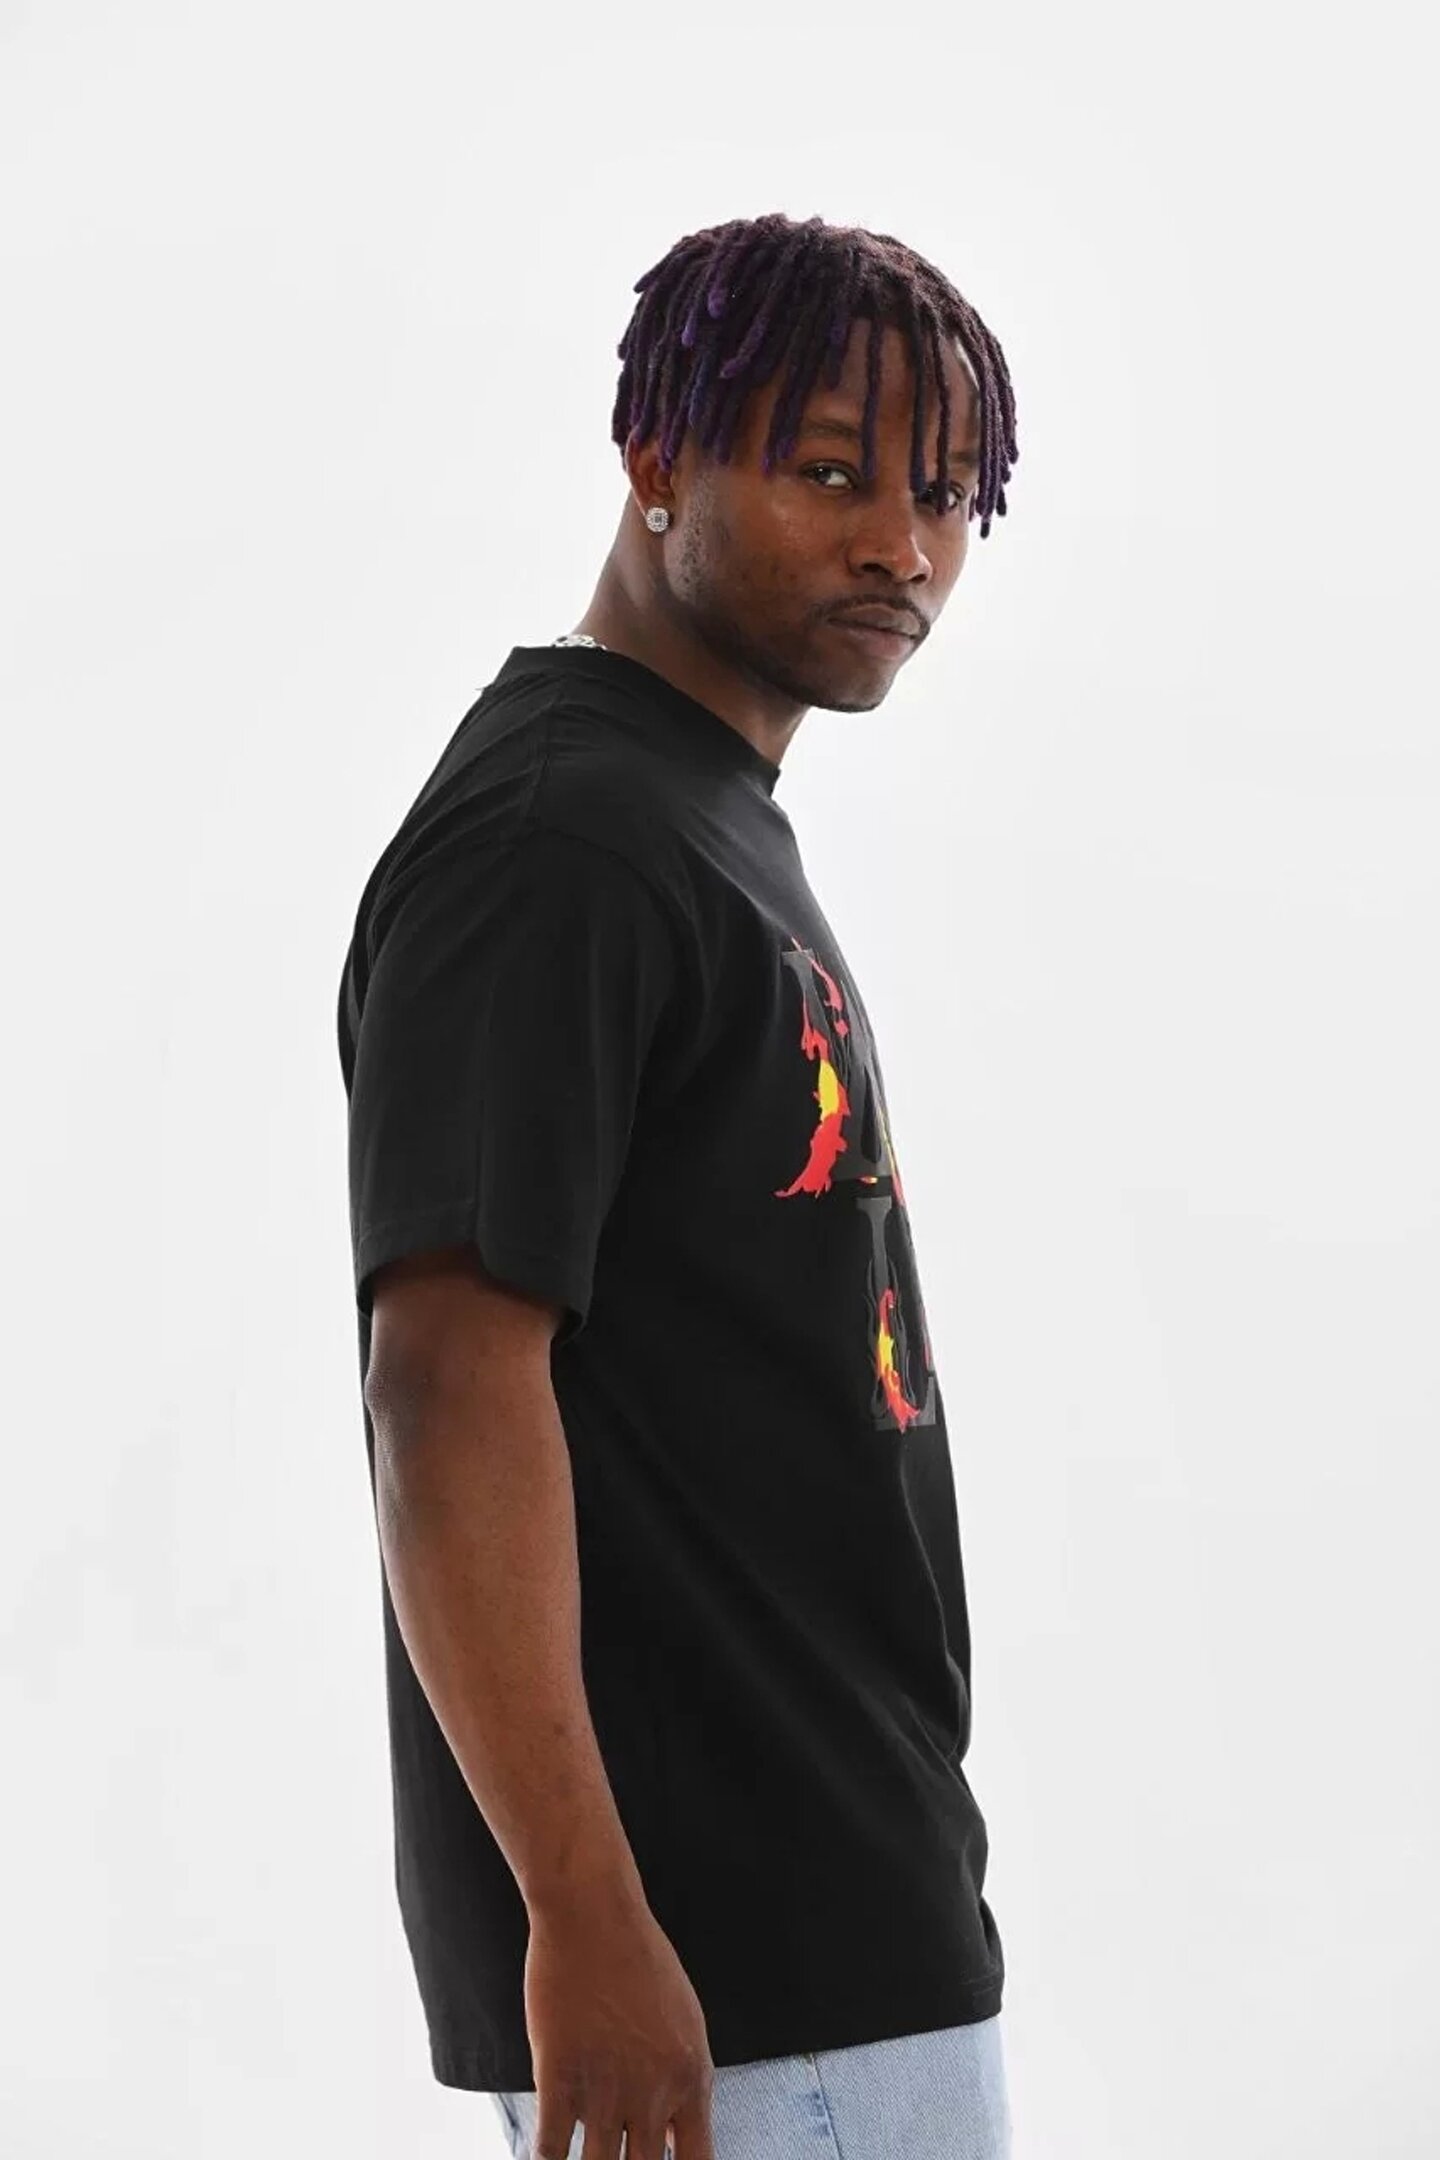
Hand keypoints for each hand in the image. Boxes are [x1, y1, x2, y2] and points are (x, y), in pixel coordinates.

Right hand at [523, 1885, 715, 2159]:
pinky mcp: (558, 2078)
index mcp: (690, 2078)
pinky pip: (551, 2149)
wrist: (593, 1914)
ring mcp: (604, 2089)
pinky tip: (548, 2159)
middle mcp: (652, 2093)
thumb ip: (680, 2081)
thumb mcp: (683, 2021)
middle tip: (619, 2159)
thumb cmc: (640, 1960)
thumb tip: (671, 2135)